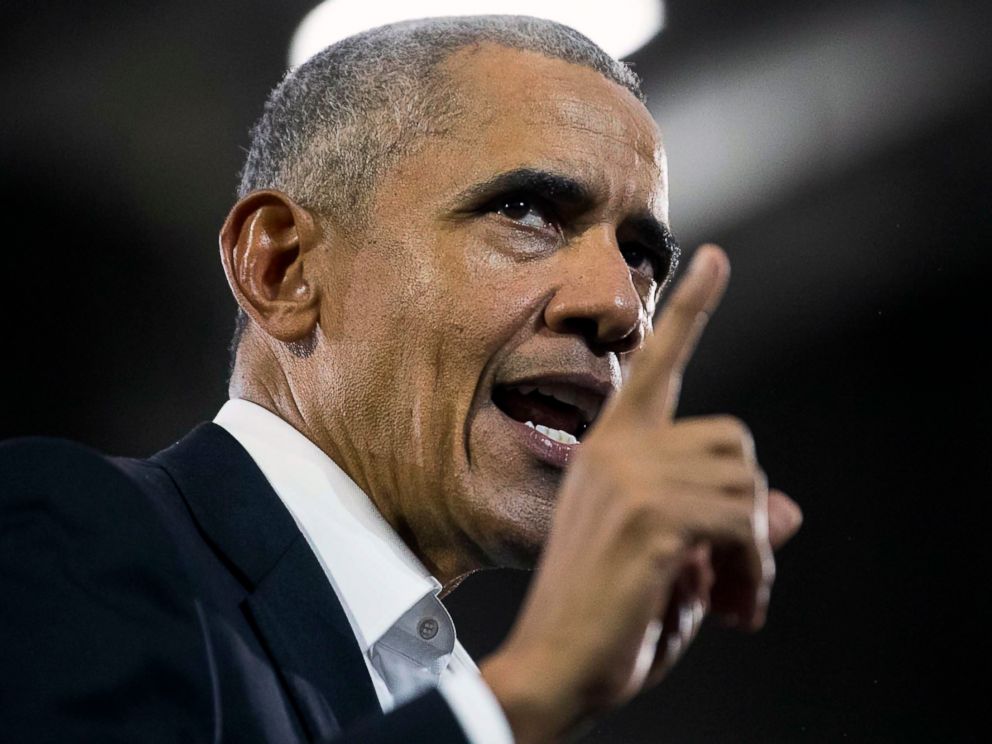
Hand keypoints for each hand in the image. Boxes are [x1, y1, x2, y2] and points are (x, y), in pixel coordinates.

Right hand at [480, 245, 802, 742]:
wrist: (551, 667)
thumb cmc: (603, 618)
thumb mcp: (675, 562)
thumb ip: (724, 526)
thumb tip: (786, 511)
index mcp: (609, 451)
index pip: (655, 364)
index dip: (690, 309)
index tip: (716, 259)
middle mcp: (616, 450)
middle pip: (737, 441)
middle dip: (750, 511)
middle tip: (737, 581)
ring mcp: (630, 477)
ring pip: (748, 485)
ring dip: (753, 553)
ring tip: (727, 600)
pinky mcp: (650, 515)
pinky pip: (744, 523)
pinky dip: (752, 571)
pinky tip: (726, 608)